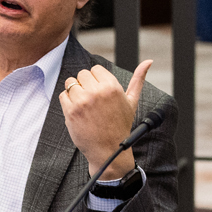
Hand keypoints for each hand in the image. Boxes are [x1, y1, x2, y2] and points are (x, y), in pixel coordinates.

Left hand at [60, 59, 152, 180]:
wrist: (109, 150)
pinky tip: (78, 111)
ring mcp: (82, 102)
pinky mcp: (71, 111)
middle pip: (82, 74)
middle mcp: (97, 92)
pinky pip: (63, 95)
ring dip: (75, 91)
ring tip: (84, 105)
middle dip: (85, 84)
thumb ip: (138, 79)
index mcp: (112, 87)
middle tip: (92, 100)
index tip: (100, 92)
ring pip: (70, 83)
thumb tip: (148, 61)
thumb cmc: (121, 125)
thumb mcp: (132, 101)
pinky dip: (67, 101)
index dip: (96, 80)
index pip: (95, 69)